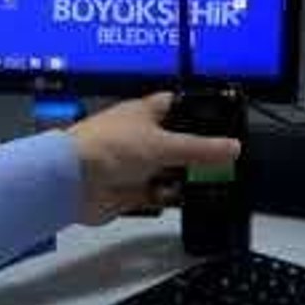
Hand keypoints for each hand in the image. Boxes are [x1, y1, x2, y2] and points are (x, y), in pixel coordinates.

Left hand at [67, 92, 240, 225]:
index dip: (200, 111)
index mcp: (145, 113)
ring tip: (213, 182)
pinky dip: (170, 197)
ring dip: (185, 177)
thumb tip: (234, 147)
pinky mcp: (129, 191)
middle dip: (197, 151)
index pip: (178, 105)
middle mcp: (139, 137)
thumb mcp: (164, 145)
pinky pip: (157, 194)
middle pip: (177, 141)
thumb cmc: (109, 147)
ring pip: (168, 170)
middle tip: (225, 160)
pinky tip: (185, 198)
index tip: (224, 121)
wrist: (70, 181)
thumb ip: (202, 149)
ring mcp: (134, 165)